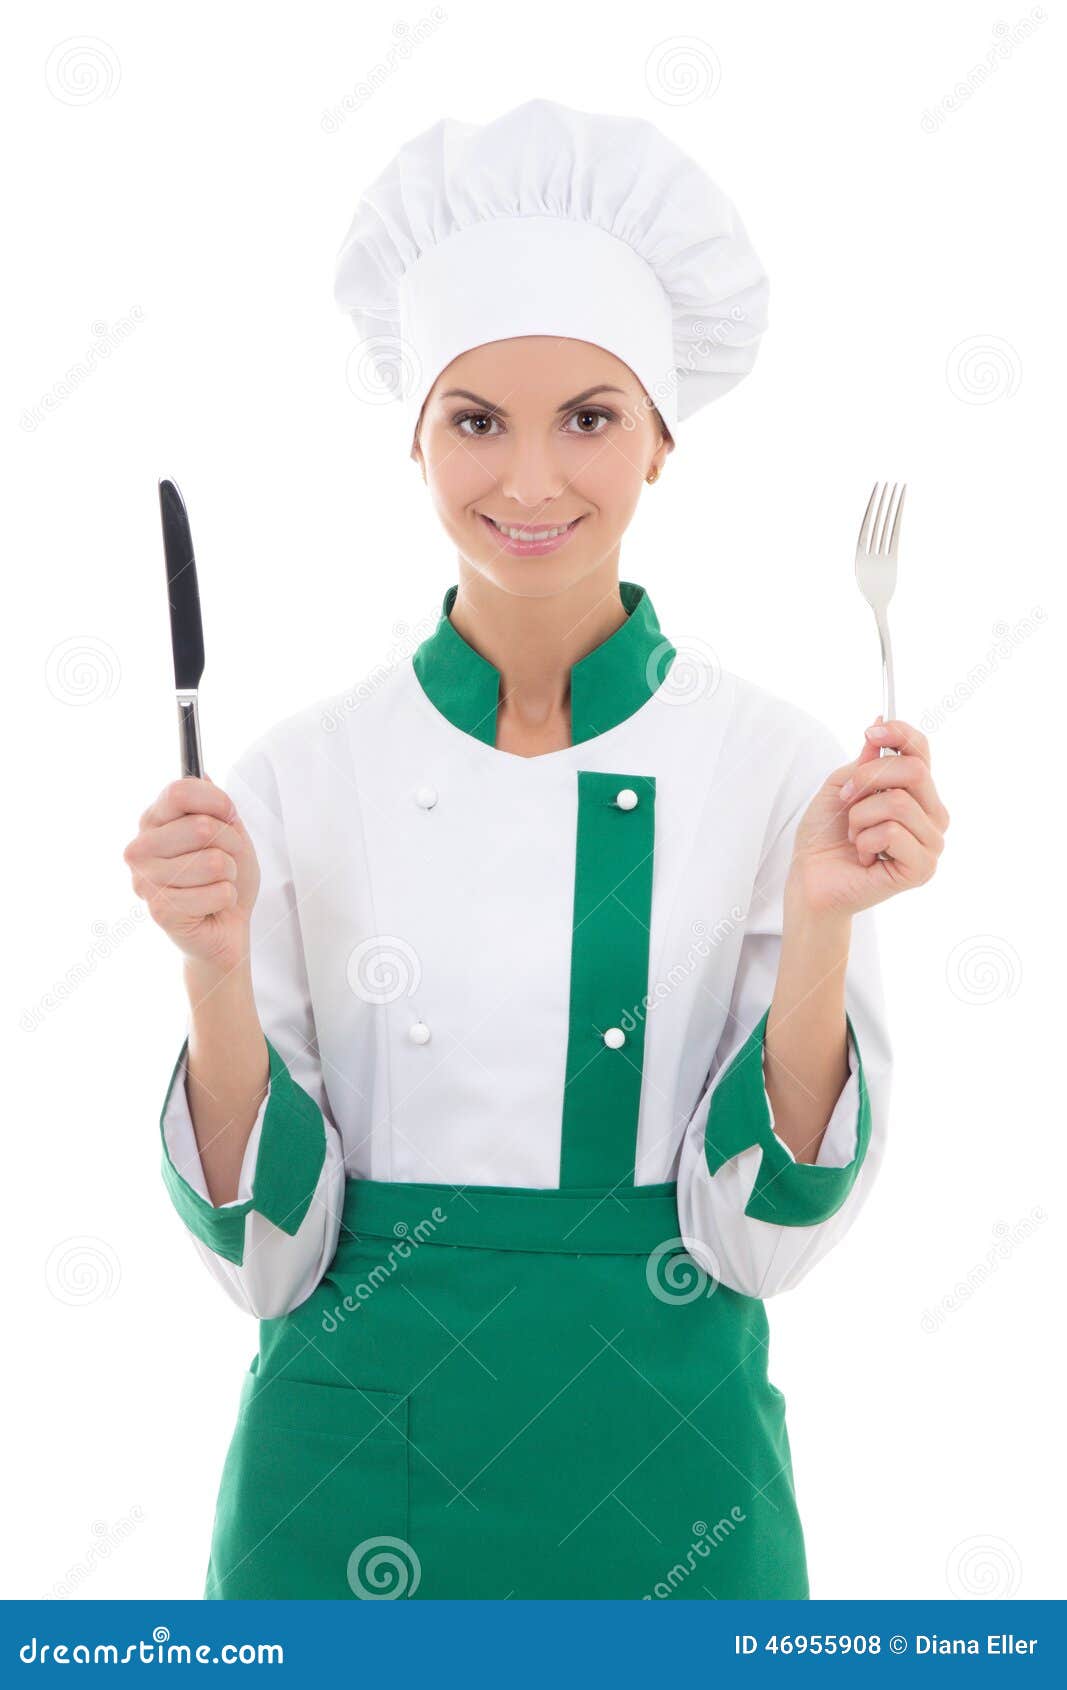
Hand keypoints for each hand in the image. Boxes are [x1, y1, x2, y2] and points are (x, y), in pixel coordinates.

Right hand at [123, 776, 260, 970]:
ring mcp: (146, 880)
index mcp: (153, 821)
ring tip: (217, 884)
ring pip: (214, 862)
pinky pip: (218, 892)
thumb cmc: (223, 877)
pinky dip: (228, 898)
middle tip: (226, 861)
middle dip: (231, 845)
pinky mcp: (161, 910)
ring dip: (230, 875)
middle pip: (201, 827)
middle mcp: (140, 848)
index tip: (229, 815)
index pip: (180, 791)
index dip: (216, 801)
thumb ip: (216, 805)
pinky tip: (213, 905)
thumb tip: (203, 774)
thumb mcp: (229, 832)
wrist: (226, 927)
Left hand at [787, 716, 949, 917]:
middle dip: (868, 779)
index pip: (922, 752)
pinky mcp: (921, 868)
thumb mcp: (840, 785)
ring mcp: (931, 844)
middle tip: (845, 799)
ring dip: (860, 817)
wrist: (810, 878)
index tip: (870, 732)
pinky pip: (892, 832)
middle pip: (915, 771)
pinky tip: (865, 857)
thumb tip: (882, 719)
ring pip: (898, 803)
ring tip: (856, 837)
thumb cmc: (826, 836)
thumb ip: (865, 759)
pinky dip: (865, 841)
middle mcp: (932, 816)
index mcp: (917, 794)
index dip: (900, 734)